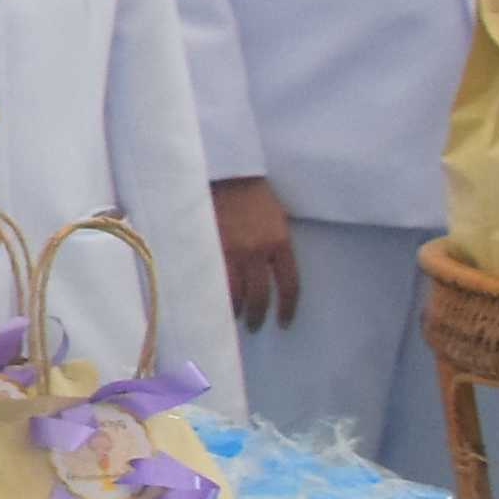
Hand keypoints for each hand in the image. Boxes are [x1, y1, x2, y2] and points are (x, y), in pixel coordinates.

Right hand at [214, 176, 299, 330]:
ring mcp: (232, 250)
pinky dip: (215, 294)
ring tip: (233, 317)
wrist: (224, 171)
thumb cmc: (252, 192)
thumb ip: (275, 244)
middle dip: (258, 315)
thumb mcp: (276, 217)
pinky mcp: (210, 246)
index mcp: (280, 242)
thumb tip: (270, 272)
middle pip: (260, 294)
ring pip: (235, 292)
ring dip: (235, 309)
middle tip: (254, 326)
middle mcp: (258, 250)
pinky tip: (214, 302)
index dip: (287, 308)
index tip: (284, 323)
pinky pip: (214, 279)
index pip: (289, 285)